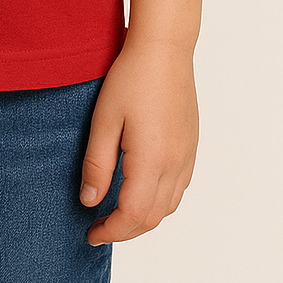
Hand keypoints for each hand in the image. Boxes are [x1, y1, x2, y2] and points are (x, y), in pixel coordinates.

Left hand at [79, 39, 199, 245]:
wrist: (165, 49)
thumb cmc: (131, 78)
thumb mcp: (104, 120)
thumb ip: (97, 164)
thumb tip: (90, 201)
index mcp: (152, 160)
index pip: (132, 214)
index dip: (111, 231)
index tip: (91, 233)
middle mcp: (175, 163)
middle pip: (153, 217)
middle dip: (125, 231)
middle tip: (99, 228)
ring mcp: (187, 155)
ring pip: (169, 206)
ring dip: (144, 218)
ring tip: (117, 213)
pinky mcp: (192, 145)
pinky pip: (179, 188)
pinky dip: (161, 202)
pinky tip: (143, 192)